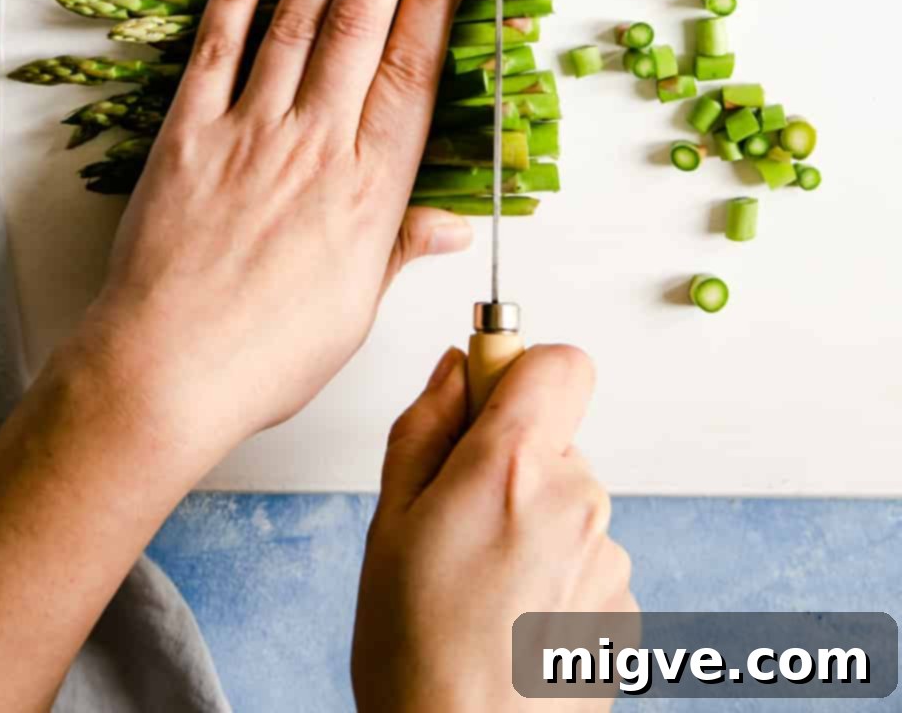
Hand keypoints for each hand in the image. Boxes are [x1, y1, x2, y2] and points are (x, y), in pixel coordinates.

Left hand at [74, 0, 473, 468]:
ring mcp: (249, 131)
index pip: (412, 73)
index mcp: (368, 191)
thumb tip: (451, 223)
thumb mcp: (356, 310)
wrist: (164, 371)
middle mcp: (315, 145)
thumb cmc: (264, 356)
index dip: (434, 3)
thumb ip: (399, 248)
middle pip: (362, 28)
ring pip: (298, 22)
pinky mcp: (188, 133)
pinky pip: (217, 49)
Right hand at [352, 346, 634, 712]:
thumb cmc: (413, 652)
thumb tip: (456, 367)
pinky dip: (555, 578)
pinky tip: (512, 623)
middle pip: (555, 441)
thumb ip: (427, 424)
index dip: (520, 370)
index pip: (560, 362)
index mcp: (516, 467)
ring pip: (569, 504)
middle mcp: (579, 503)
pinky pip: (587, 560)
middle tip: (457, 525)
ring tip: (482, 590)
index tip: (484, 399)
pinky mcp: (626, 611)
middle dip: (511, 464)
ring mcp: (611, 560)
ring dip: (533, 527)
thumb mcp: (388, 519)